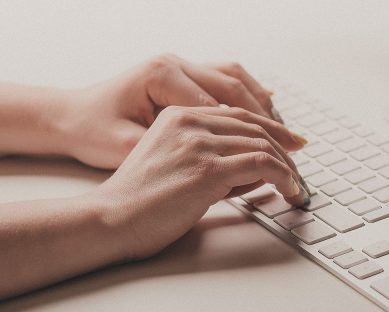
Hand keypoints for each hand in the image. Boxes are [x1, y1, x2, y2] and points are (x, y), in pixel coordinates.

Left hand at [58, 53, 302, 168]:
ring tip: (287, 131)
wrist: (68, 114)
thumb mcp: (128, 147)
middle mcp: (175, 62)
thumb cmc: (92, 130)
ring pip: (237, 77)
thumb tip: (223, 167)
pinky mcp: (184, 72)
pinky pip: (227, 77)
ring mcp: (181, 64)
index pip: (220, 105)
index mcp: (161, 75)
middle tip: (296, 145)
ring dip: (265, 104)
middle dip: (269, 118)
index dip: (251, 134)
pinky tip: (268, 110)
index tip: (274, 158)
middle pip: (236, 87)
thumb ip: (177, 153)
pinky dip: (251, 93)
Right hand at [89, 105, 308, 258]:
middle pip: (254, 126)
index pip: (239, 115)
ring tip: (295, 185)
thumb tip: (257, 168)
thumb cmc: (141, 200)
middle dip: (285, 147)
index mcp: (179, 115)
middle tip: (299, 167)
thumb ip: (213, 156)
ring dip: (287, 166)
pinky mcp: (208, 168)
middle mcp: (190, 122)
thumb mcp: (176, 162)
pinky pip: (261, 164)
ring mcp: (200, 143)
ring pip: (262, 144)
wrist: (112, 218)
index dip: (271, 127)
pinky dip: (283, 176)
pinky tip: (288, 189)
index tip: (291, 141)